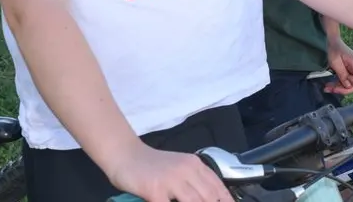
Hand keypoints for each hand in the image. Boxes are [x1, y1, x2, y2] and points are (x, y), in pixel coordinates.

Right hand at [106, 142, 231, 201]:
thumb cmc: (152, 165)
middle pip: (209, 197)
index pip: (218, 187)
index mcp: (195, 164)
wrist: (126, 155)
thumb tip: (210, 198)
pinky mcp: (155, 190)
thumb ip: (193, 181)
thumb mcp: (178, 167)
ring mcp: (171, 180)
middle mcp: (186, 170)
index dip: (226, 200)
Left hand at [324, 37, 352, 94]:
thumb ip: (342, 74)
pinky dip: (338, 84)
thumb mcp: (336, 63)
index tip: (343, 79)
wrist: (332, 43)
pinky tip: (329, 85)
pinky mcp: (350, 71)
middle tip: (330, 89)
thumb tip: (348, 86)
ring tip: (327, 88)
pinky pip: (346, 81)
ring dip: (338, 88)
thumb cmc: (334, 50)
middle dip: (343, 89)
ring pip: (350, 84)